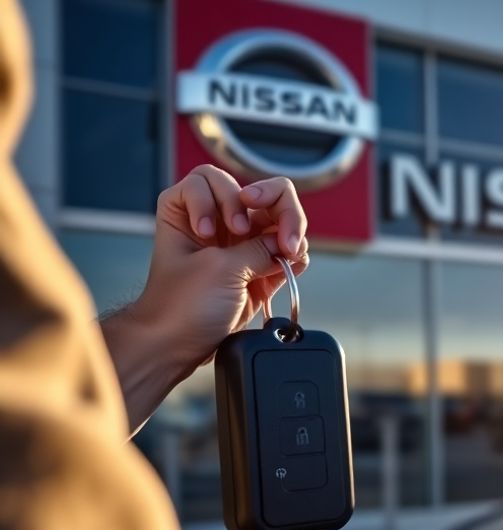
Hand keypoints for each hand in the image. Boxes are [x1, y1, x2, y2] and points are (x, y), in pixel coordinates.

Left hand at [101, 165, 311, 433]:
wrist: (176, 346)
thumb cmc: (178, 307)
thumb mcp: (220, 269)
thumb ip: (259, 248)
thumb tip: (285, 244)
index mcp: (187, 210)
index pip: (216, 179)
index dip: (223, 200)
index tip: (215, 231)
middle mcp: (216, 223)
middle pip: (260, 194)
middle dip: (276, 210)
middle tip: (280, 235)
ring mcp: (239, 247)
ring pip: (279, 222)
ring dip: (291, 233)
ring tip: (289, 255)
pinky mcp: (257, 271)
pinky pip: (286, 253)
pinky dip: (295, 257)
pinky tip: (289, 268)